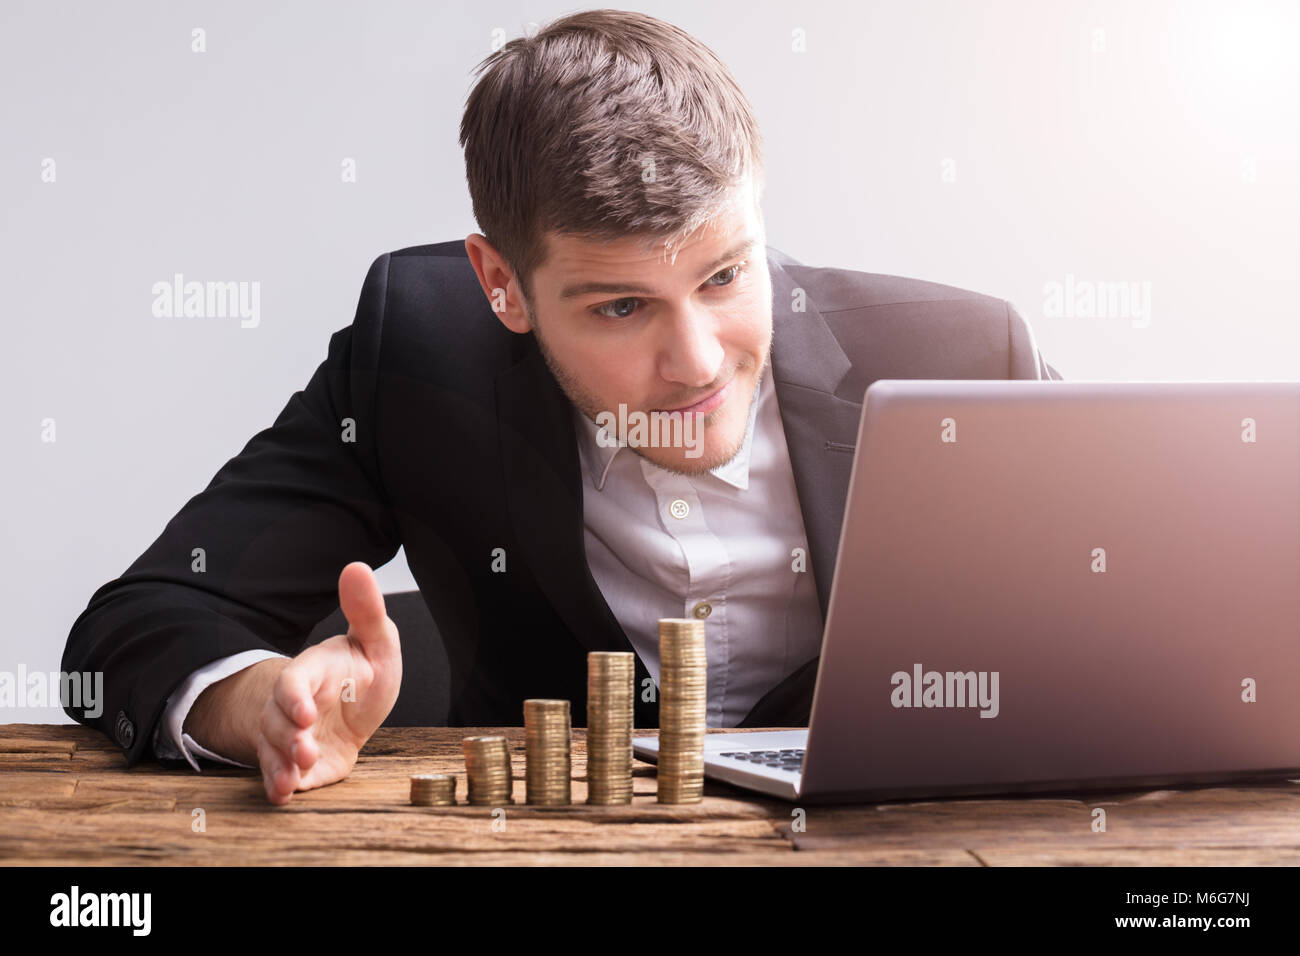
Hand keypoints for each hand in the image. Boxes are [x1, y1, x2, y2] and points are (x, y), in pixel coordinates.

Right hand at [256, 561, 402, 804]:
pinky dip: (278, 785)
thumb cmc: (362, 672)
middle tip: (303, 746)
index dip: (295, 695)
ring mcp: (290, 737)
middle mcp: (292, 705)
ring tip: (296, 775)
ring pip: (273, 750)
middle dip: (287, 735)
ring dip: (283, 763)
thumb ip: (366, 611)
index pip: (295, 680)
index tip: (304, 709)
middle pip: (277, 720)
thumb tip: (357, 567)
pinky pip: (279, 776)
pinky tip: (284, 794)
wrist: (353, 710)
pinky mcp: (296, 765)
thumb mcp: (376, 642)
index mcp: (313, 672)